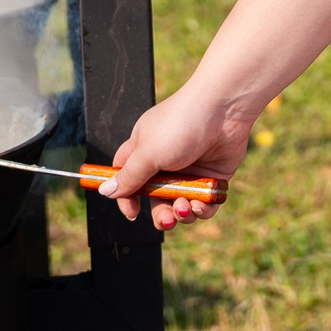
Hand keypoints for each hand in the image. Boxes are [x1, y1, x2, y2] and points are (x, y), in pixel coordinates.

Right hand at [99, 80, 257, 230]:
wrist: (224, 110)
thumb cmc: (180, 124)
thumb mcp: (148, 152)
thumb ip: (129, 176)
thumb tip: (105, 191)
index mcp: (144, 150)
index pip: (127, 178)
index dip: (126, 197)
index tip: (132, 212)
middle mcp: (166, 162)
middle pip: (156, 199)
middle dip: (161, 215)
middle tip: (167, 220)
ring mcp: (190, 171)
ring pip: (181, 205)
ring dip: (182, 214)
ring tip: (185, 208)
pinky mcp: (212, 178)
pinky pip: (204, 203)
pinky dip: (202, 209)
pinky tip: (200, 204)